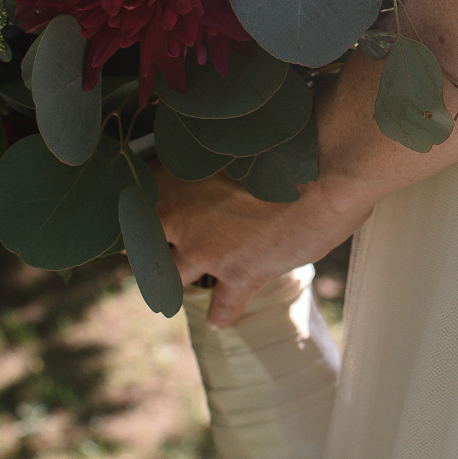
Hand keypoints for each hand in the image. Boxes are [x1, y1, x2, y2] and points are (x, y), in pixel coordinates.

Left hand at [154, 158, 378, 328]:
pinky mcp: (240, 276)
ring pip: (170, 278)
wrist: (323, 171)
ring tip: (176, 282)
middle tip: (150, 250)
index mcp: (175, 178)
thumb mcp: (233, 140)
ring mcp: (207, 252)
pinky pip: (221, 308)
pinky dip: (221, 314)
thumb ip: (214, 156)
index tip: (135, 213)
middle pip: (143, 244)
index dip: (135, 210)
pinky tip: (219, 318)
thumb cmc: (282, 142)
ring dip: (175, 280)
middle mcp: (182, 219)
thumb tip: (213, 153)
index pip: (134, 200)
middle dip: (146, 248)